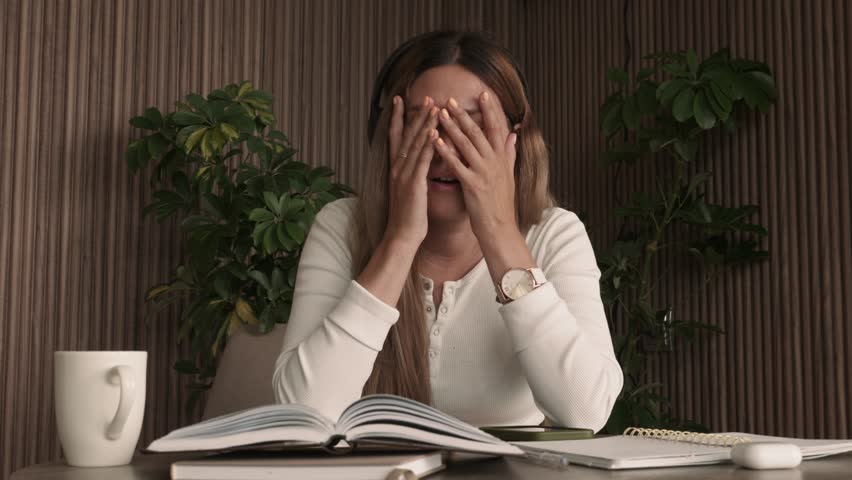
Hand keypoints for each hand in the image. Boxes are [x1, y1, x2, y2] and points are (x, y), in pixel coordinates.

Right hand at [385, 95, 439, 247]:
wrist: (402, 236)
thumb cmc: (409, 216)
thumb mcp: (409, 190)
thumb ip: (412, 173)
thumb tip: (418, 162)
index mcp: (396, 168)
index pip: (396, 137)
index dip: (398, 118)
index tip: (400, 99)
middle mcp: (397, 168)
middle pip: (405, 135)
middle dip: (415, 114)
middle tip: (425, 96)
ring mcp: (404, 175)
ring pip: (414, 144)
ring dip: (424, 123)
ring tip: (433, 106)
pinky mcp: (413, 184)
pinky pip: (421, 161)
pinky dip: (427, 145)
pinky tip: (434, 132)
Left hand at [432, 91, 518, 236]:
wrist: (500, 229)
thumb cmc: (502, 205)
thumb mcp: (509, 176)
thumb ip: (509, 154)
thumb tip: (513, 135)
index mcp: (502, 159)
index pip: (497, 129)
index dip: (490, 111)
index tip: (483, 93)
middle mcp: (494, 162)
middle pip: (478, 132)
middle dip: (464, 114)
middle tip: (450, 99)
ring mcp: (483, 173)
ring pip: (466, 144)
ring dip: (452, 127)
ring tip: (439, 113)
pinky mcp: (472, 185)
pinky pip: (456, 164)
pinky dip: (446, 151)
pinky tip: (435, 140)